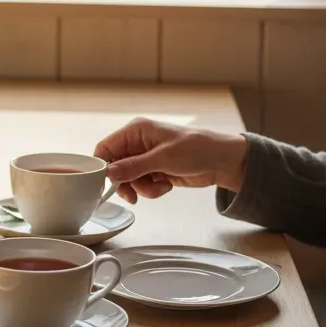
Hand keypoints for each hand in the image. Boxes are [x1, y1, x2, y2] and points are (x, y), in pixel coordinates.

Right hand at [94, 118, 247, 204]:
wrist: (222, 161)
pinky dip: (151, 189)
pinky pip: (142, 184)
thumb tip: (109, 173)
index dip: (103, 166)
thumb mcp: (163, 158)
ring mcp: (146, 158)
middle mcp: (138, 143)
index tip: (106, 183)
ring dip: (141, 187)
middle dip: (125, 182)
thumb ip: (134, 166)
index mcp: (136, 131)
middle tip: (132, 195)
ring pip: (128, 179)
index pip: (106, 148)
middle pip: (115, 166)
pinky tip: (166, 184)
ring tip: (159, 186)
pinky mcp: (155, 170)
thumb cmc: (196, 148)